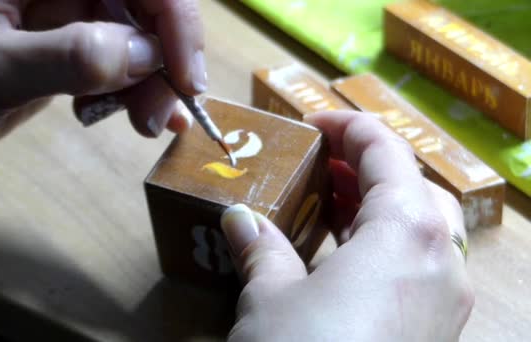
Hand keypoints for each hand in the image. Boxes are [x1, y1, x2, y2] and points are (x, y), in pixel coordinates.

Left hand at [0, 0, 202, 177]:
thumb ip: (66, 57)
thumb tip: (145, 54)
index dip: (170, 12)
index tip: (185, 73)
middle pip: (143, 0)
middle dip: (165, 54)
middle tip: (164, 113)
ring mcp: (64, 10)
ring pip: (140, 31)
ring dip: (157, 79)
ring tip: (148, 125)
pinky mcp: (68, 43)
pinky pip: (123, 58)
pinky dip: (140, 89)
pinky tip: (137, 116)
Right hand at [220, 111, 472, 340]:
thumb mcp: (271, 295)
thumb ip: (261, 247)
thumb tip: (240, 218)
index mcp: (408, 231)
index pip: (386, 150)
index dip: (347, 128)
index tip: (312, 125)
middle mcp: (442, 262)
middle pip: (412, 187)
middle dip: (364, 168)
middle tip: (319, 165)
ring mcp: (445, 302)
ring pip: (419, 229)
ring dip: (374, 207)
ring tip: (328, 203)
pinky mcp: (434, 333)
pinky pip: (416, 268)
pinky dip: (382, 247)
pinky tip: (342, 257)